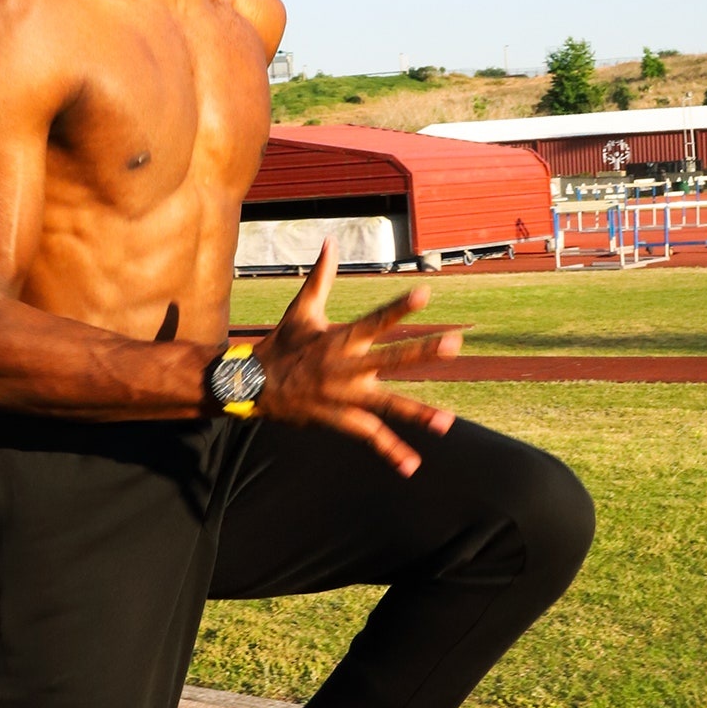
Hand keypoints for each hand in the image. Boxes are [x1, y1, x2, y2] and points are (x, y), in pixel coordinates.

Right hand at [255, 242, 463, 475]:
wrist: (251, 386)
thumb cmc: (281, 344)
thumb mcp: (303, 310)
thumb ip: (322, 276)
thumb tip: (331, 242)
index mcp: (341, 338)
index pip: (375, 320)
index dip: (399, 307)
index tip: (426, 294)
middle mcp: (346, 367)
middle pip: (391, 359)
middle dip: (423, 353)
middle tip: (455, 344)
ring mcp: (345, 396)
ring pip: (387, 404)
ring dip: (417, 413)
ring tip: (447, 422)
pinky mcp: (340, 419)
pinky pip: (370, 436)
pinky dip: (390, 451)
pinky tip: (412, 465)